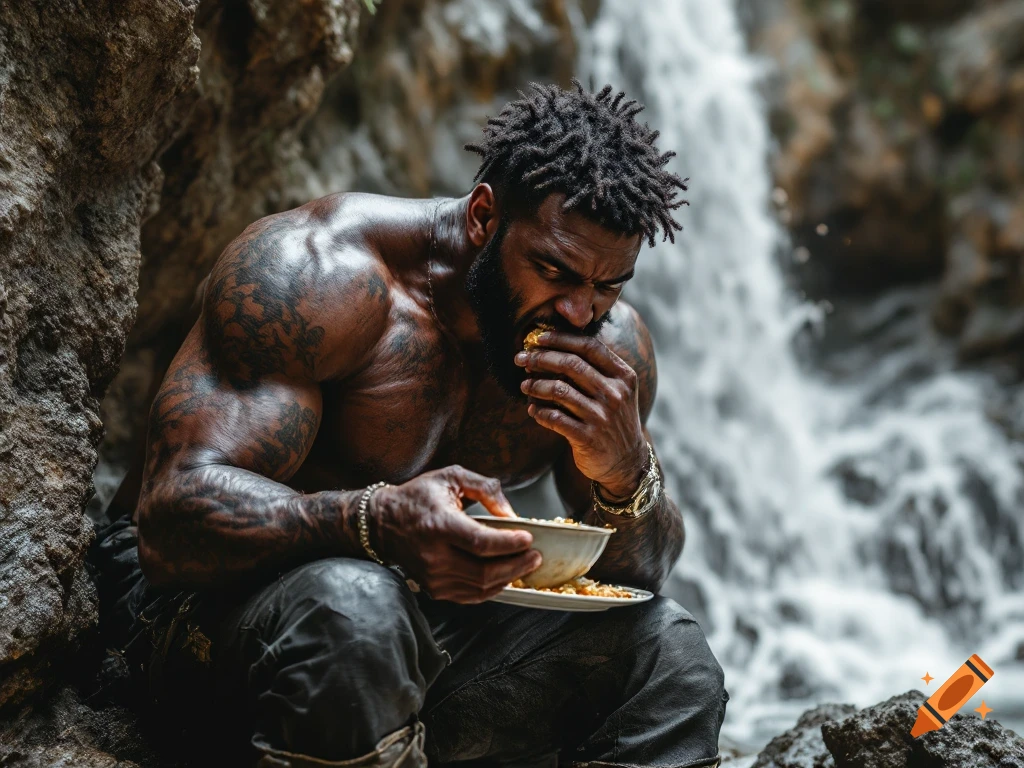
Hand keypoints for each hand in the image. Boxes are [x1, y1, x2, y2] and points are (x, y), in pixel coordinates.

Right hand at [371, 465, 542, 602]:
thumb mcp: (451, 477)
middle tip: (535, 555)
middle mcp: (434, 555)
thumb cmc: (418, 497)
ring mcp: (432, 576)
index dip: (509, 544)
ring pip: (480, 587)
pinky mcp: (433, 589)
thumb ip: (485, 489)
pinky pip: (470, 596)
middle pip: (484, 571)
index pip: (481, 543)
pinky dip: (492, 588)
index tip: (528, 539)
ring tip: (525, 564)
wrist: (383, 522)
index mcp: (439, 525)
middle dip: (517, 565)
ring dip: (508, 578)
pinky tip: (504, 576)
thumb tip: (511, 513)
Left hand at [515, 330, 646, 499]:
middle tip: (521, 359)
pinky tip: (533, 409)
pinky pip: (555, 418)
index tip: (538, 338)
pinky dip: (540, 412)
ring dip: (536, 385)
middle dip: (541, 358)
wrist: (626, 462)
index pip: (589, 347)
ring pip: (559, 390)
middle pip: (571, 364)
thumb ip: (596, 370)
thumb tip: (552, 347)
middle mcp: (615, 394)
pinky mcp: (588, 438)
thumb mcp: (617, 391)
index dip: (560, 339)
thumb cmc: (613, 419)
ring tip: (524, 385)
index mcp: (623, 376)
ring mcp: (602, 417)